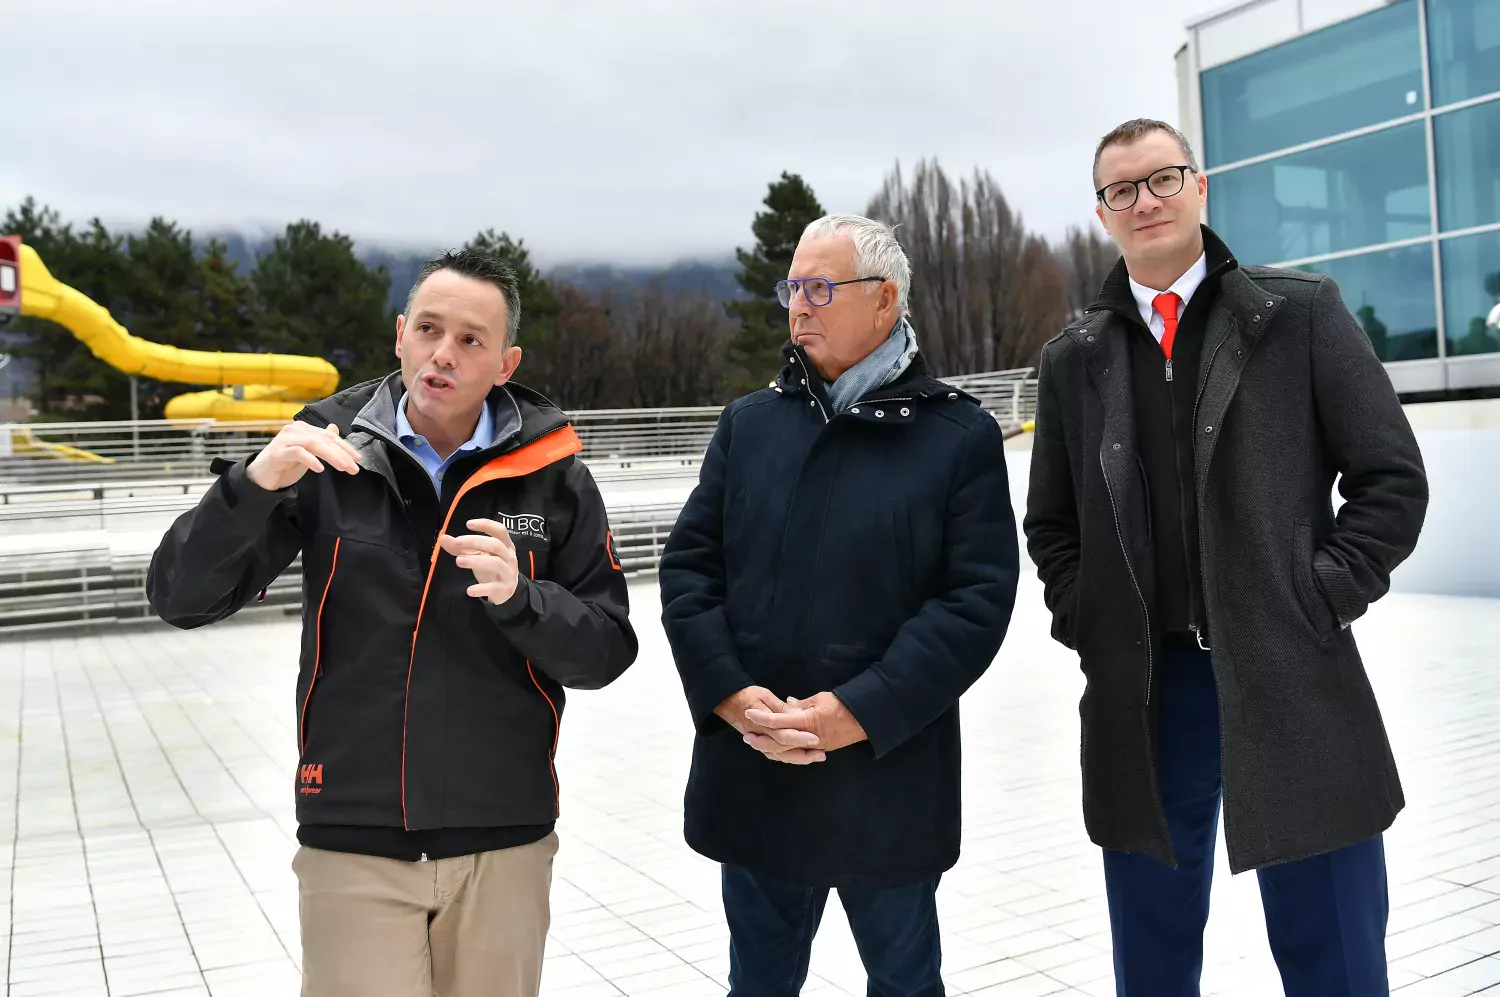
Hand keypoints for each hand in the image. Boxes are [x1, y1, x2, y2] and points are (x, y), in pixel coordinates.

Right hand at [246, 422, 360, 490]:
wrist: (261, 475)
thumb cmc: (286, 463)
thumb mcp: (307, 452)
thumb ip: (320, 441)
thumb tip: (334, 428)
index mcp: (304, 429)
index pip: (329, 435)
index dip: (345, 446)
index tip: (358, 459)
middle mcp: (295, 430)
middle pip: (324, 439)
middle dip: (342, 454)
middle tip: (354, 468)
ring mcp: (285, 439)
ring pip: (313, 444)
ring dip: (331, 456)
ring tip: (343, 467)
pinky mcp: (278, 452)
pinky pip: (298, 453)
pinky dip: (310, 460)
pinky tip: (320, 469)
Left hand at [439, 519, 519, 604]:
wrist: (506, 592)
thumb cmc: (491, 568)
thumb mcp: (478, 555)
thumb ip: (461, 547)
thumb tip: (443, 538)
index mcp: (505, 545)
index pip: (499, 530)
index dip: (486, 525)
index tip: (468, 524)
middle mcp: (509, 557)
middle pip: (495, 545)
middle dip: (475, 541)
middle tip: (456, 542)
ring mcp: (508, 573)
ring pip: (495, 563)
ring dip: (476, 561)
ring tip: (458, 560)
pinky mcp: (504, 589)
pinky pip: (493, 587)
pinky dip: (481, 589)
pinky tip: (469, 590)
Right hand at [714, 686, 824, 764]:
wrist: (727, 702)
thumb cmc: (747, 695)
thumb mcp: (765, 695)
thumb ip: (781, 708)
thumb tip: (797, 714)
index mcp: (762, 723)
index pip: (783, 734)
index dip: (800, 738)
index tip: (816, 738)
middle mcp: (761, 736)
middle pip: (784, 749)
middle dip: (804, 753)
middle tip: (822, 753)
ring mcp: (760, 741)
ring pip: (780, 755)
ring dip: (799, 758)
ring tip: (816, 757)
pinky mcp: (760, 743)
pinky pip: (775, 755)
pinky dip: (789, 758)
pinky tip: (801, 758)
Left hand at [745, 692, 867, 753]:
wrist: (864, 719)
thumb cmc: (841, 705)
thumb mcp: (819, 699)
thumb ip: (799, 705)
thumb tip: (785, 706)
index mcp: (807, 721)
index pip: (778, 721)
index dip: (762, 718)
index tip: (748, 713)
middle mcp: (808, 738)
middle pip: (779, 743)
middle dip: (761, 740)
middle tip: (747, 736)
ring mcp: (814, 747)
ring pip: (788, 753)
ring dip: (771, 749)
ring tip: (758, 744)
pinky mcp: (820, 750)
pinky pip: (798, 754)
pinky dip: (786, 753)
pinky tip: (776, 750)